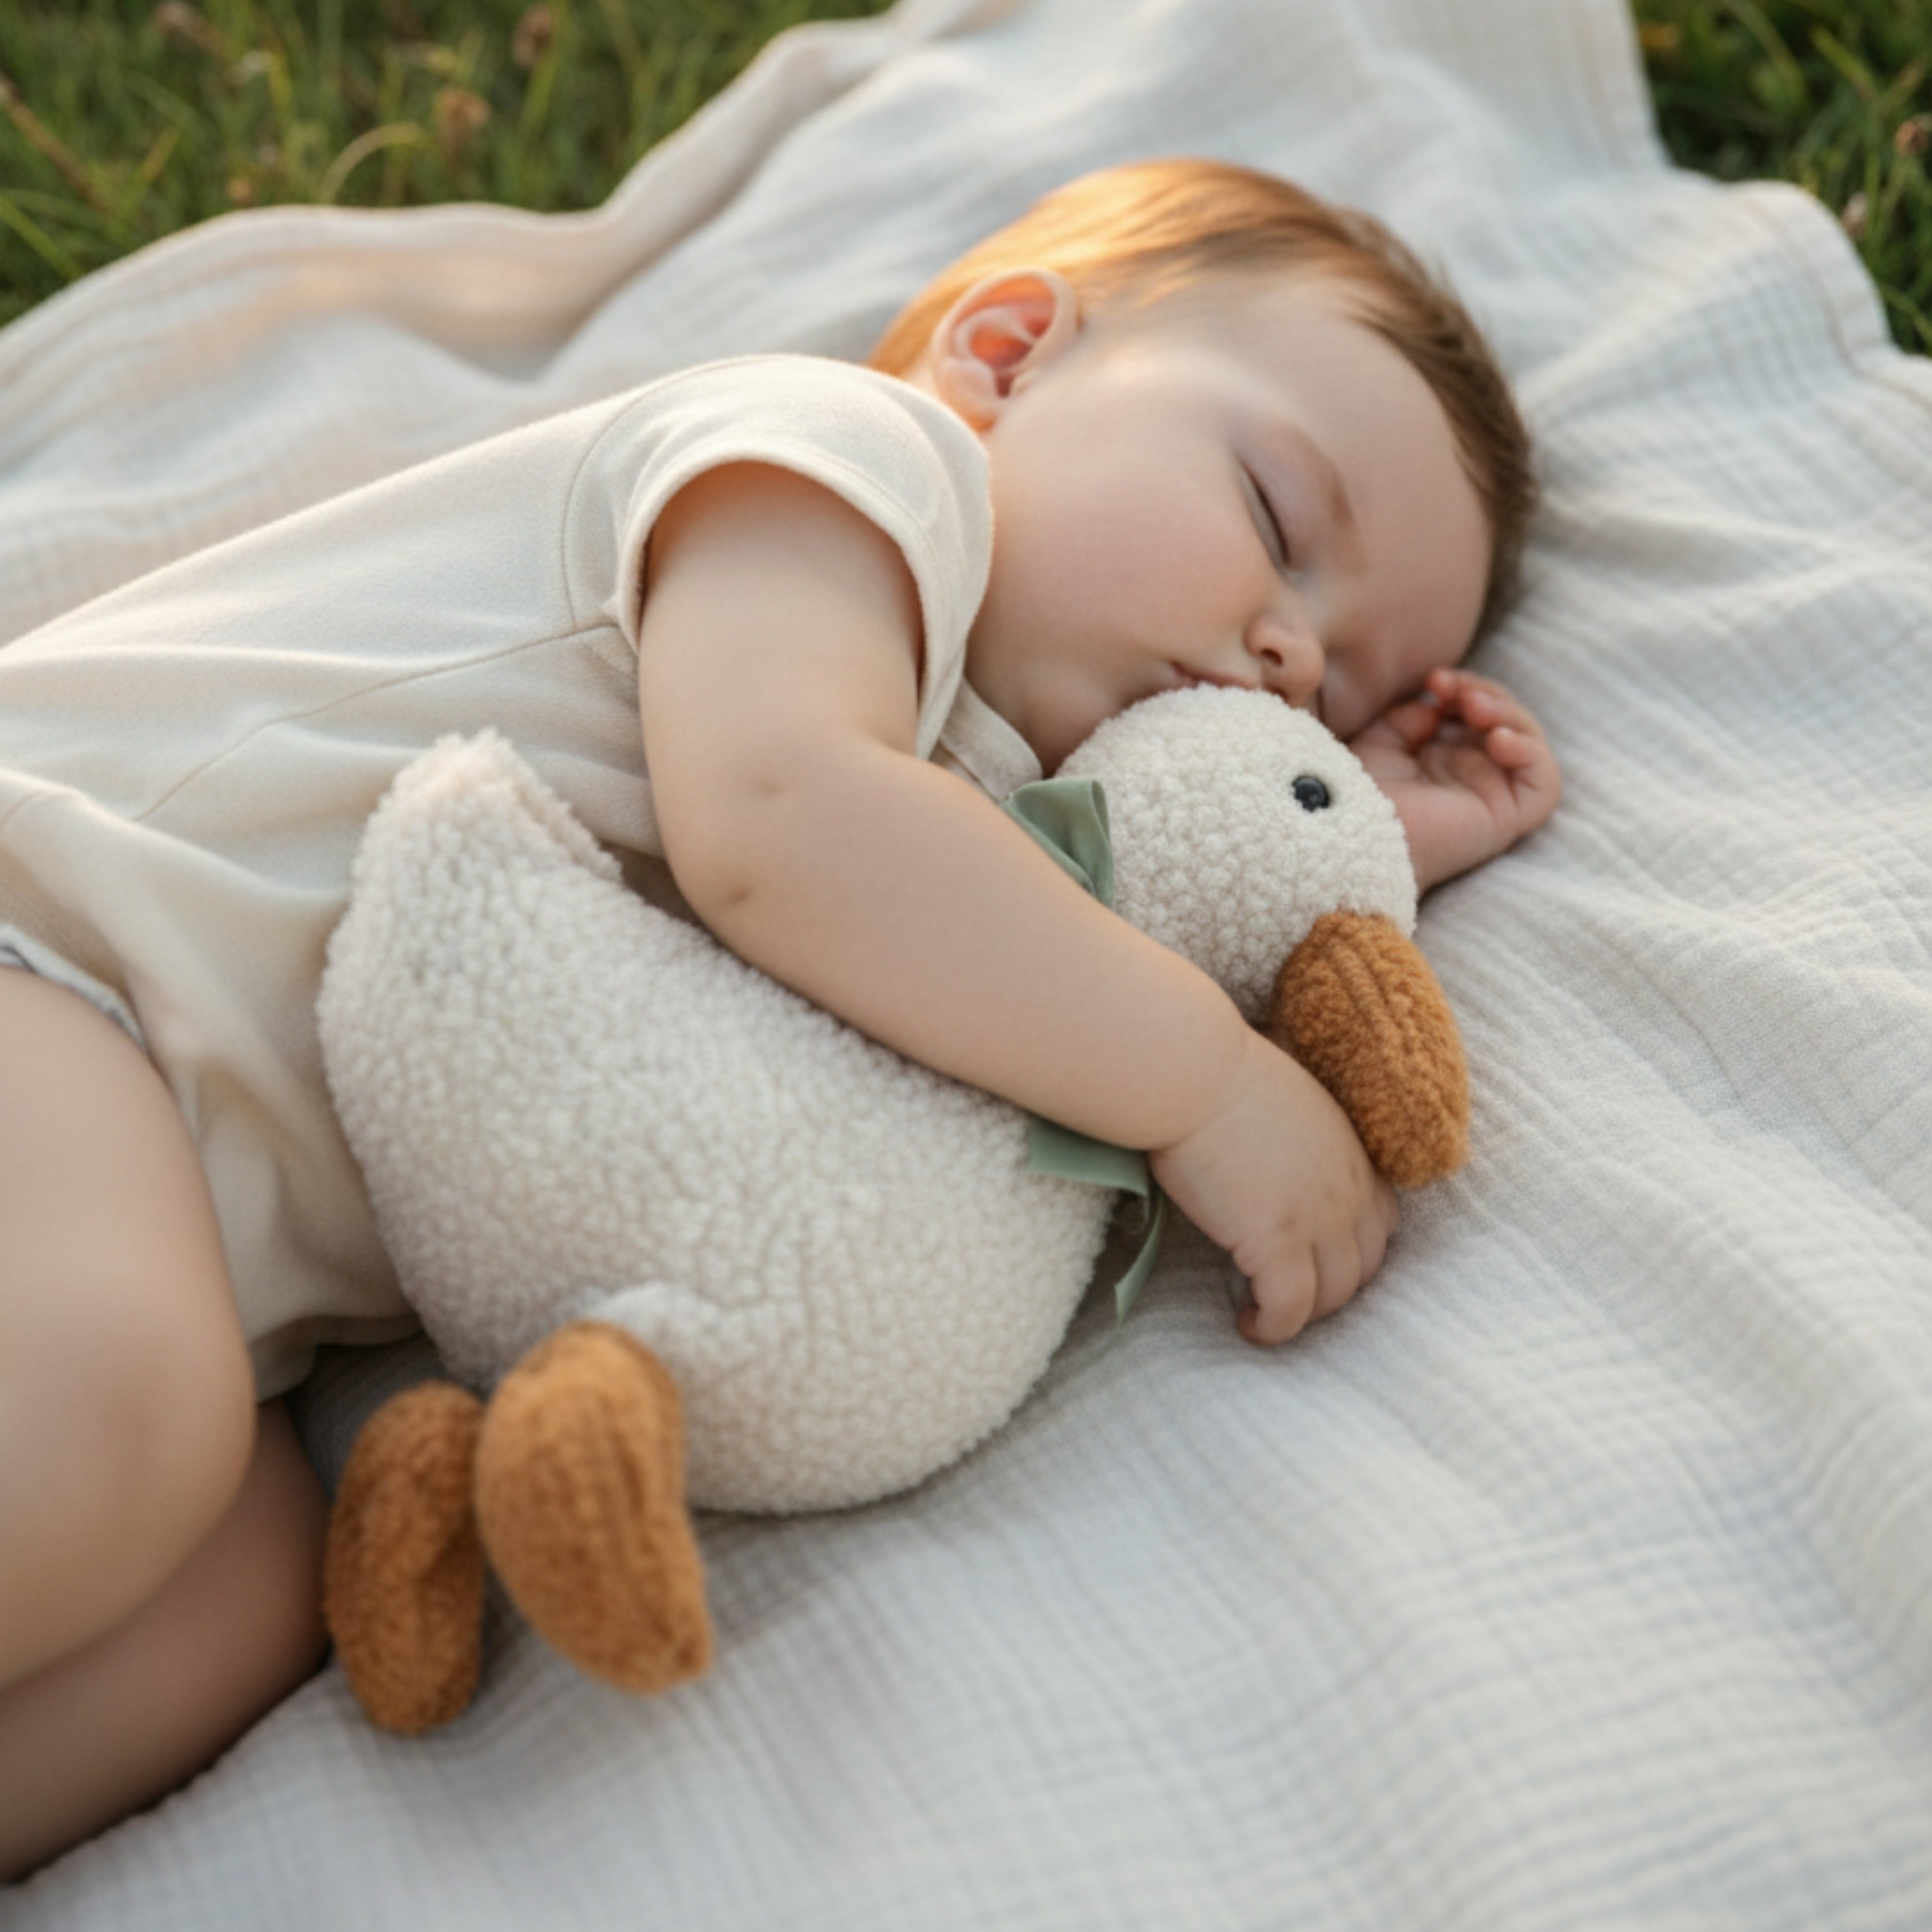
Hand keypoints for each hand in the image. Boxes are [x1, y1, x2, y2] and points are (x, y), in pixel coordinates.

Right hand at [1149, 1030, 1397, 1346]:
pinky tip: (1247, 1324)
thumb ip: (1298, 1134)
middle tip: (1288, 1293)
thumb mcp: (1285, 1099)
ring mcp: (1317, 1219)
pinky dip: (1272, 1328)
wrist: (1193, 1075)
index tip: (1320, 1259)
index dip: (1357, 1249)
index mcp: (1349, 1152)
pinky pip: (1289, 1309)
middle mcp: (1346, 1190)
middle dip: (1331, 1289)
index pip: (1382, 1221)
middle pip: (1365, 1267)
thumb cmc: (1218, 1075)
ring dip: (1303, 1313)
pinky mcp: (1276, 1242)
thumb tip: (1271, 1153)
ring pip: (1332, 1297)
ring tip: (1267, 1314)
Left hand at [1348, 669, 1560, 891]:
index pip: (1477, 713)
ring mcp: (1490, 798)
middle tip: (1451, 688)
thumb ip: (1410, 718)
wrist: (1348, 836)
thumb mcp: (1379, 741)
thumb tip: (1434, 707)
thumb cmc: (1356, 795)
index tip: (1434, 680)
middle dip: (1486, 693)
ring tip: (1473, 706)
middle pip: (1506, 722)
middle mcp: (1470, 779)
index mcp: (1442, 761)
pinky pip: (1543, 786)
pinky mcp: (1504, 820)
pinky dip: (1529, 752)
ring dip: (1509, 713)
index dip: (1465, 687)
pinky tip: (1497, 737)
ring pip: (1528, 746)